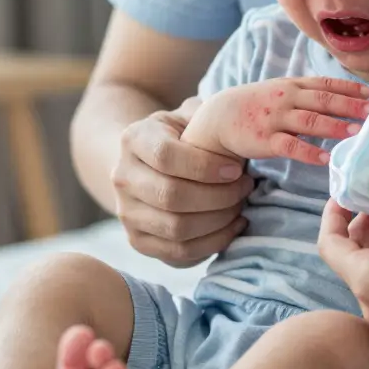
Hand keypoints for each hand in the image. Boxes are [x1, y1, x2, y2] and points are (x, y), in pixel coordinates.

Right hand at [112, 104, 254, 266]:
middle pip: (171, 196)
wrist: (146, 163)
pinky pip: (179, 252)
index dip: (205, 166)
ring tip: (241, 205)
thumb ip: (210, 118)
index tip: (236, 168)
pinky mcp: (138, 240)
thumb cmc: (180, 136)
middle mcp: (122, 177)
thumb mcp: (190, 116)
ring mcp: (127, 212)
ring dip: (219, 220)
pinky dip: (214, 242)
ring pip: (176, 228)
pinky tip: (234, 225)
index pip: (165, 156)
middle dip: (218, 196)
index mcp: (133, 139)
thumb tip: (240, 129)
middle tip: (245, 187)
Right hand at [185, 77, 368, 164]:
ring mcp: (276, 118)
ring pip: (309, 121)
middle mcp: (287, 98)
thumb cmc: (259, 105)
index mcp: (294, 85)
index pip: (326, 83)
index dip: (350, 88)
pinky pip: (290, 146)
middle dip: (349, 105)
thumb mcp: (282, 91)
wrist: (220, 116)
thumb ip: (309, 94)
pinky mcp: (266, 140)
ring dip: (334, 126)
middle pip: (322, 100)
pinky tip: (325, 159)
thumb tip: (345, 99)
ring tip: (356, 132)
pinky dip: (309, 152)